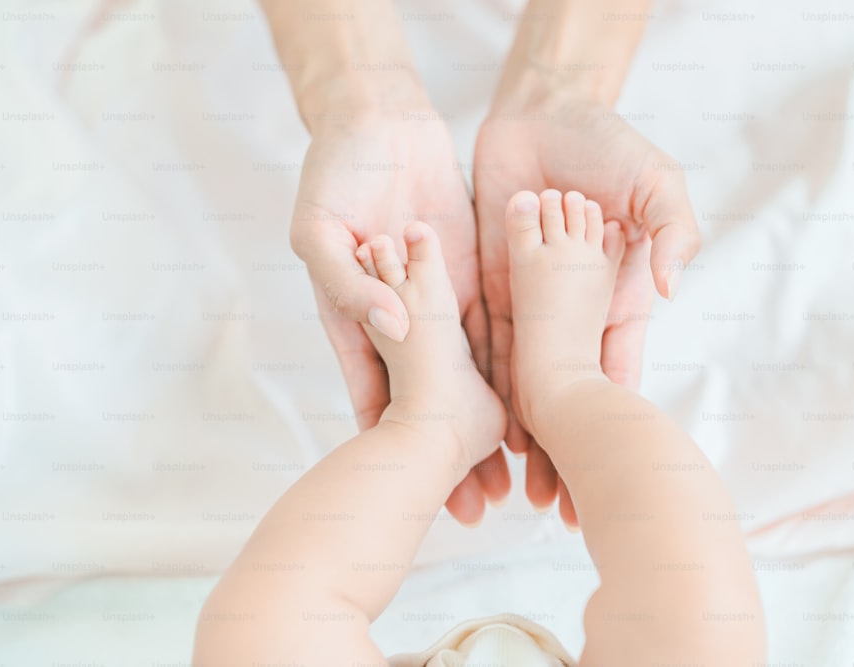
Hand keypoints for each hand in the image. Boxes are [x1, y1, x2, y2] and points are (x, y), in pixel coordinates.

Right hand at [290, 104, 509, 524]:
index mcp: (356, 319)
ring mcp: (437, 303)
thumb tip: (392, 326)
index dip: (394, 446)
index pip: (375, 396)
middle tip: (483, 506)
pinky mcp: (469, 278)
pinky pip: (494, 327)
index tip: (418, 492)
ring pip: (465, 376)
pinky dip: (509, 367)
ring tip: (516, 474)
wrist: (378, 122)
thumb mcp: (320, 228)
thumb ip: (349, 281)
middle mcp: (400, 322)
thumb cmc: (332, 172)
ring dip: (488, 425)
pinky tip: (533, 406)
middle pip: (425, 402)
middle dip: (451, 455)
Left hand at [474, 90, 700, 525]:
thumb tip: (665, 287)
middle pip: (563, 392)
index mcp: (612, 299)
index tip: (607, 476)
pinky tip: (462, 428)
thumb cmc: (609, 143)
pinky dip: (472, 383)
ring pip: (515, 379)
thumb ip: (670, 229)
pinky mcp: (485, 284)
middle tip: (547, 506)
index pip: (612, 375)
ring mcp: (525, 302)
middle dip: (557, 448)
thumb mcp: (654, 181)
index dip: (611, 426)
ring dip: (509, 433)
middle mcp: (567, 312)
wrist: (544, 111)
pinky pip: (476, 339)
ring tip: (498, 486)